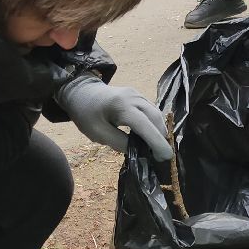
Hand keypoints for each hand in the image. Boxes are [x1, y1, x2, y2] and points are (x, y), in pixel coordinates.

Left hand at [56, 77, 171, 159]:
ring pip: (156, 113)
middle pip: (155, 117)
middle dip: (161, 138)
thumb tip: (137, 151)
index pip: (144, 125)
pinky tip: (151, 136)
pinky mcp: (138, 96)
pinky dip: (154, 124)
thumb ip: (118, 142)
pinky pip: (151, 110)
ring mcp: (137, 94)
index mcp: (121, 106)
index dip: (157, 141)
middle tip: (161, 157)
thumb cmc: (86, 113)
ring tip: (157, 149)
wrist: (82, 92)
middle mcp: (133, 97)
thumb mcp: (97, 133)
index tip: (166, 156)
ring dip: (159, 131)